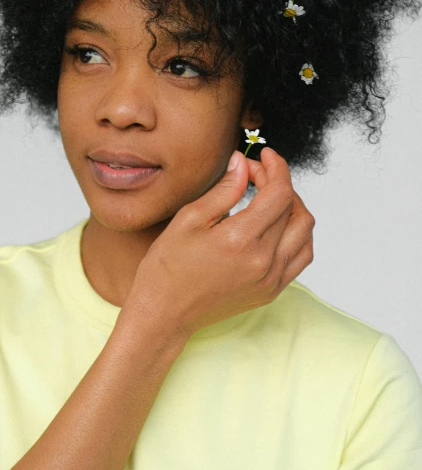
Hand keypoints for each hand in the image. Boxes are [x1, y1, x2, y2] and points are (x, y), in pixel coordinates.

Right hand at [124, 147, 314, 341]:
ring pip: (305, 232)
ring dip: (293, 207)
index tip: (264, 155)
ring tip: (269, 197)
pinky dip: (296, 233)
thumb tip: (243, 164)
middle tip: (256, 174)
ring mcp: (271, 279)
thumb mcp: (189, 219)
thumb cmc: (168, 267)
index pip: (280, 193)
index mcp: (240, 240)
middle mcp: (263, 262)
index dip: (276, 167)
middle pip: (293, 208)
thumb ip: (223, 189)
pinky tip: (275, 224)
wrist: (165, 314)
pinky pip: (301, 256)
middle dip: (278, 182)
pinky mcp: (272, 291)